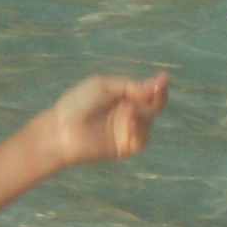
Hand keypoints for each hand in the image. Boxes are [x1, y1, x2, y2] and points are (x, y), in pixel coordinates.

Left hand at [50, 71, 169, 168]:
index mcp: (122, 96)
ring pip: (149, 121)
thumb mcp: (103, 85)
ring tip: (130, 112)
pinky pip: (143, 140)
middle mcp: (128, 112)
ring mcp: (127, 130)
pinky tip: (130, 125)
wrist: (63, 130)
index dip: (157, 85)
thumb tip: (156, 85)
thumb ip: (130, 86)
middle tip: (155, 93)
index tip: (163, 79)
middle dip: (157, 98)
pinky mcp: (125, 147)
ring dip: (144, 114)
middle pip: (153, 105)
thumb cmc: (79, 103)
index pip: (147, 90)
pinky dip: (140, 131)